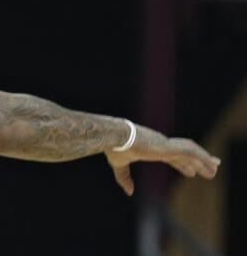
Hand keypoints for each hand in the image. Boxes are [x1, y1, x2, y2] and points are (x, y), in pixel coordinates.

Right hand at [104, 124, 219, 195]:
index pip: (171, 157)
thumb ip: (124, 178)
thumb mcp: (119, 165)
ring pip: (190, 152)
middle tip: (210, 169)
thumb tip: (129, 192)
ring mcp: (166, 145)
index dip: (182, 165)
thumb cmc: (114, 147)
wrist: (113, 136)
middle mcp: (161, 145)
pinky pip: (191, 152)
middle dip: (198, 162)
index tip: (191, 172)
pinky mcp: (168, 147)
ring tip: (215, 168)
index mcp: (151, 148)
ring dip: (203, 160)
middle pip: (184, 153)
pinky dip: (202, 157)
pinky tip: (211, 164)